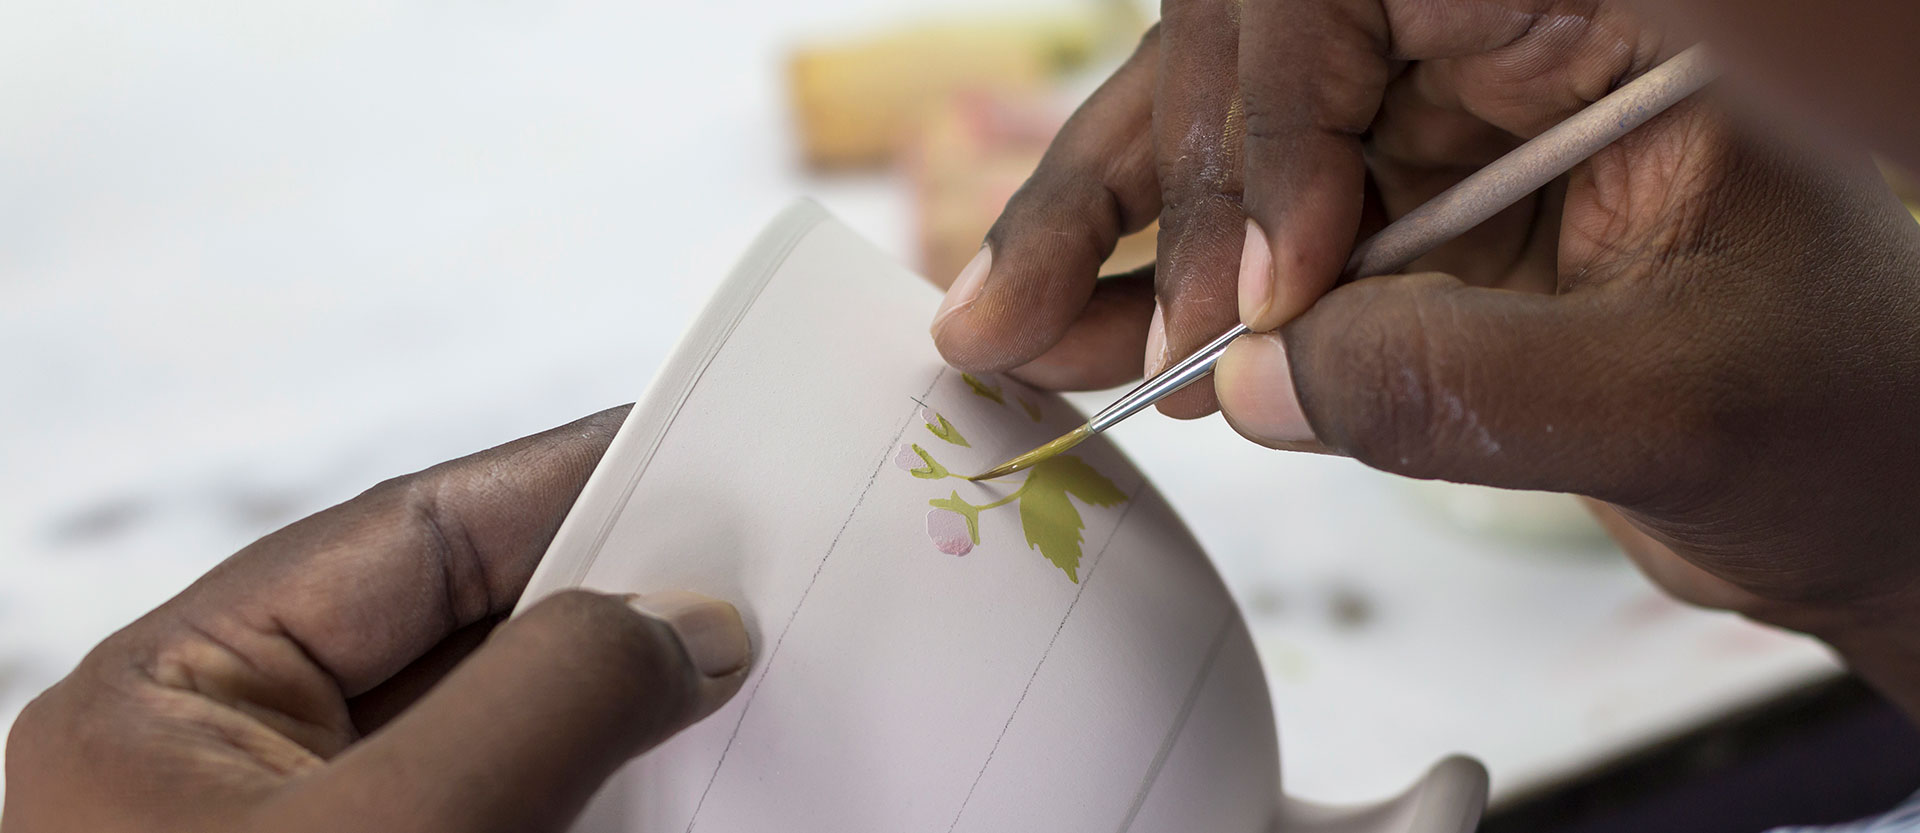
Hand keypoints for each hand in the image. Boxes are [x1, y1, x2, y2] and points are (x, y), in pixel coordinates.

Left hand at [3, 408, 751, 832]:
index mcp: (166, 709)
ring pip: (493, 728)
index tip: (695, 447)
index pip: (401, 539)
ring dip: (616, 704)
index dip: (562, 483)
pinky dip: (598, 786)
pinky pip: (511, 808)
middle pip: (457, 629)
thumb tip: (690, 623)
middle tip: (749, 564)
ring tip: (740, 669)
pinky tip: (687, 774)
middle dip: (607, 594)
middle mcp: (234, 770)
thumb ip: (548, 698)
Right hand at [927, 0, 1919, 715]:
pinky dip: (1139, 296)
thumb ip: (1472, 384)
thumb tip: (1261, 380)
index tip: (1274, 287)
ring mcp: (1419, 135)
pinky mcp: (1377, 225)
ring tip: (997, 328)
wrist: (1858, 487)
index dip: (1281, 118)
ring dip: (1097, 235)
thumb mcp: (1684, 400)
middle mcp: (1482, 50)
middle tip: (1053, 312)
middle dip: (1149, 187)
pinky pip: (1226, 240)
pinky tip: (1067, 347)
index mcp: (1587, 17)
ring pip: (1208, 138)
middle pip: (1250, 50)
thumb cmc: (1838, 411)